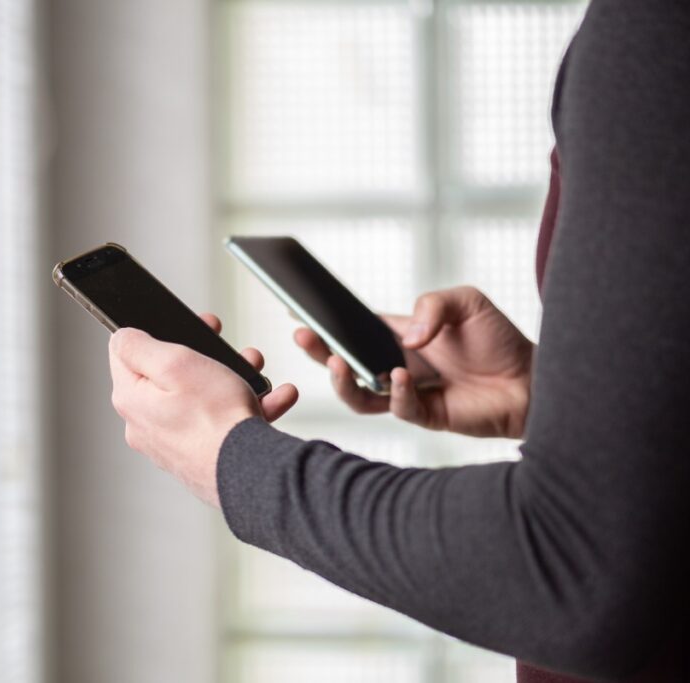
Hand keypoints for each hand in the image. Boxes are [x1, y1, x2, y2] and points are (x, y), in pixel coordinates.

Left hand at [108, 313, 298, 506]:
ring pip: (201, 397)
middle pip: (169, 375)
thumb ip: (140, 345)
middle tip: (225, 348)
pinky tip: (271, 399)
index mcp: (132, 400)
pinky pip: (221, 422)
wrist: (251, 473)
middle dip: (203, 356)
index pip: (125, 353)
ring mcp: (174, 443)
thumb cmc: (216, 421)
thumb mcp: (175, 363)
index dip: (154, 332)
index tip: (181, 327)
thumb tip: (121, 336)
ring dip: (232, 379)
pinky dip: (246, 407)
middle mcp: (147, 425)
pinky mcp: (200, 456)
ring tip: (255, 373)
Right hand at [295, 287, 533, 437]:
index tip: (299, 310)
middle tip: (302, 335)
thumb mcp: (467, 302)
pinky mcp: (425, 416)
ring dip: (342, 381)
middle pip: (345, 361)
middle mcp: (397, 365)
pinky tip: (400, 376)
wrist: (534, 382)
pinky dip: (395, 392)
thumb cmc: (500, 340)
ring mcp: (408, 393)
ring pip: (359, 394)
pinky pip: (398, 408)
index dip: (327, 322)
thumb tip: (406, 338)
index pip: (355, 328)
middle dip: (319, 351)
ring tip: (338, 363)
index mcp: (401, 335)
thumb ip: (432, 305)